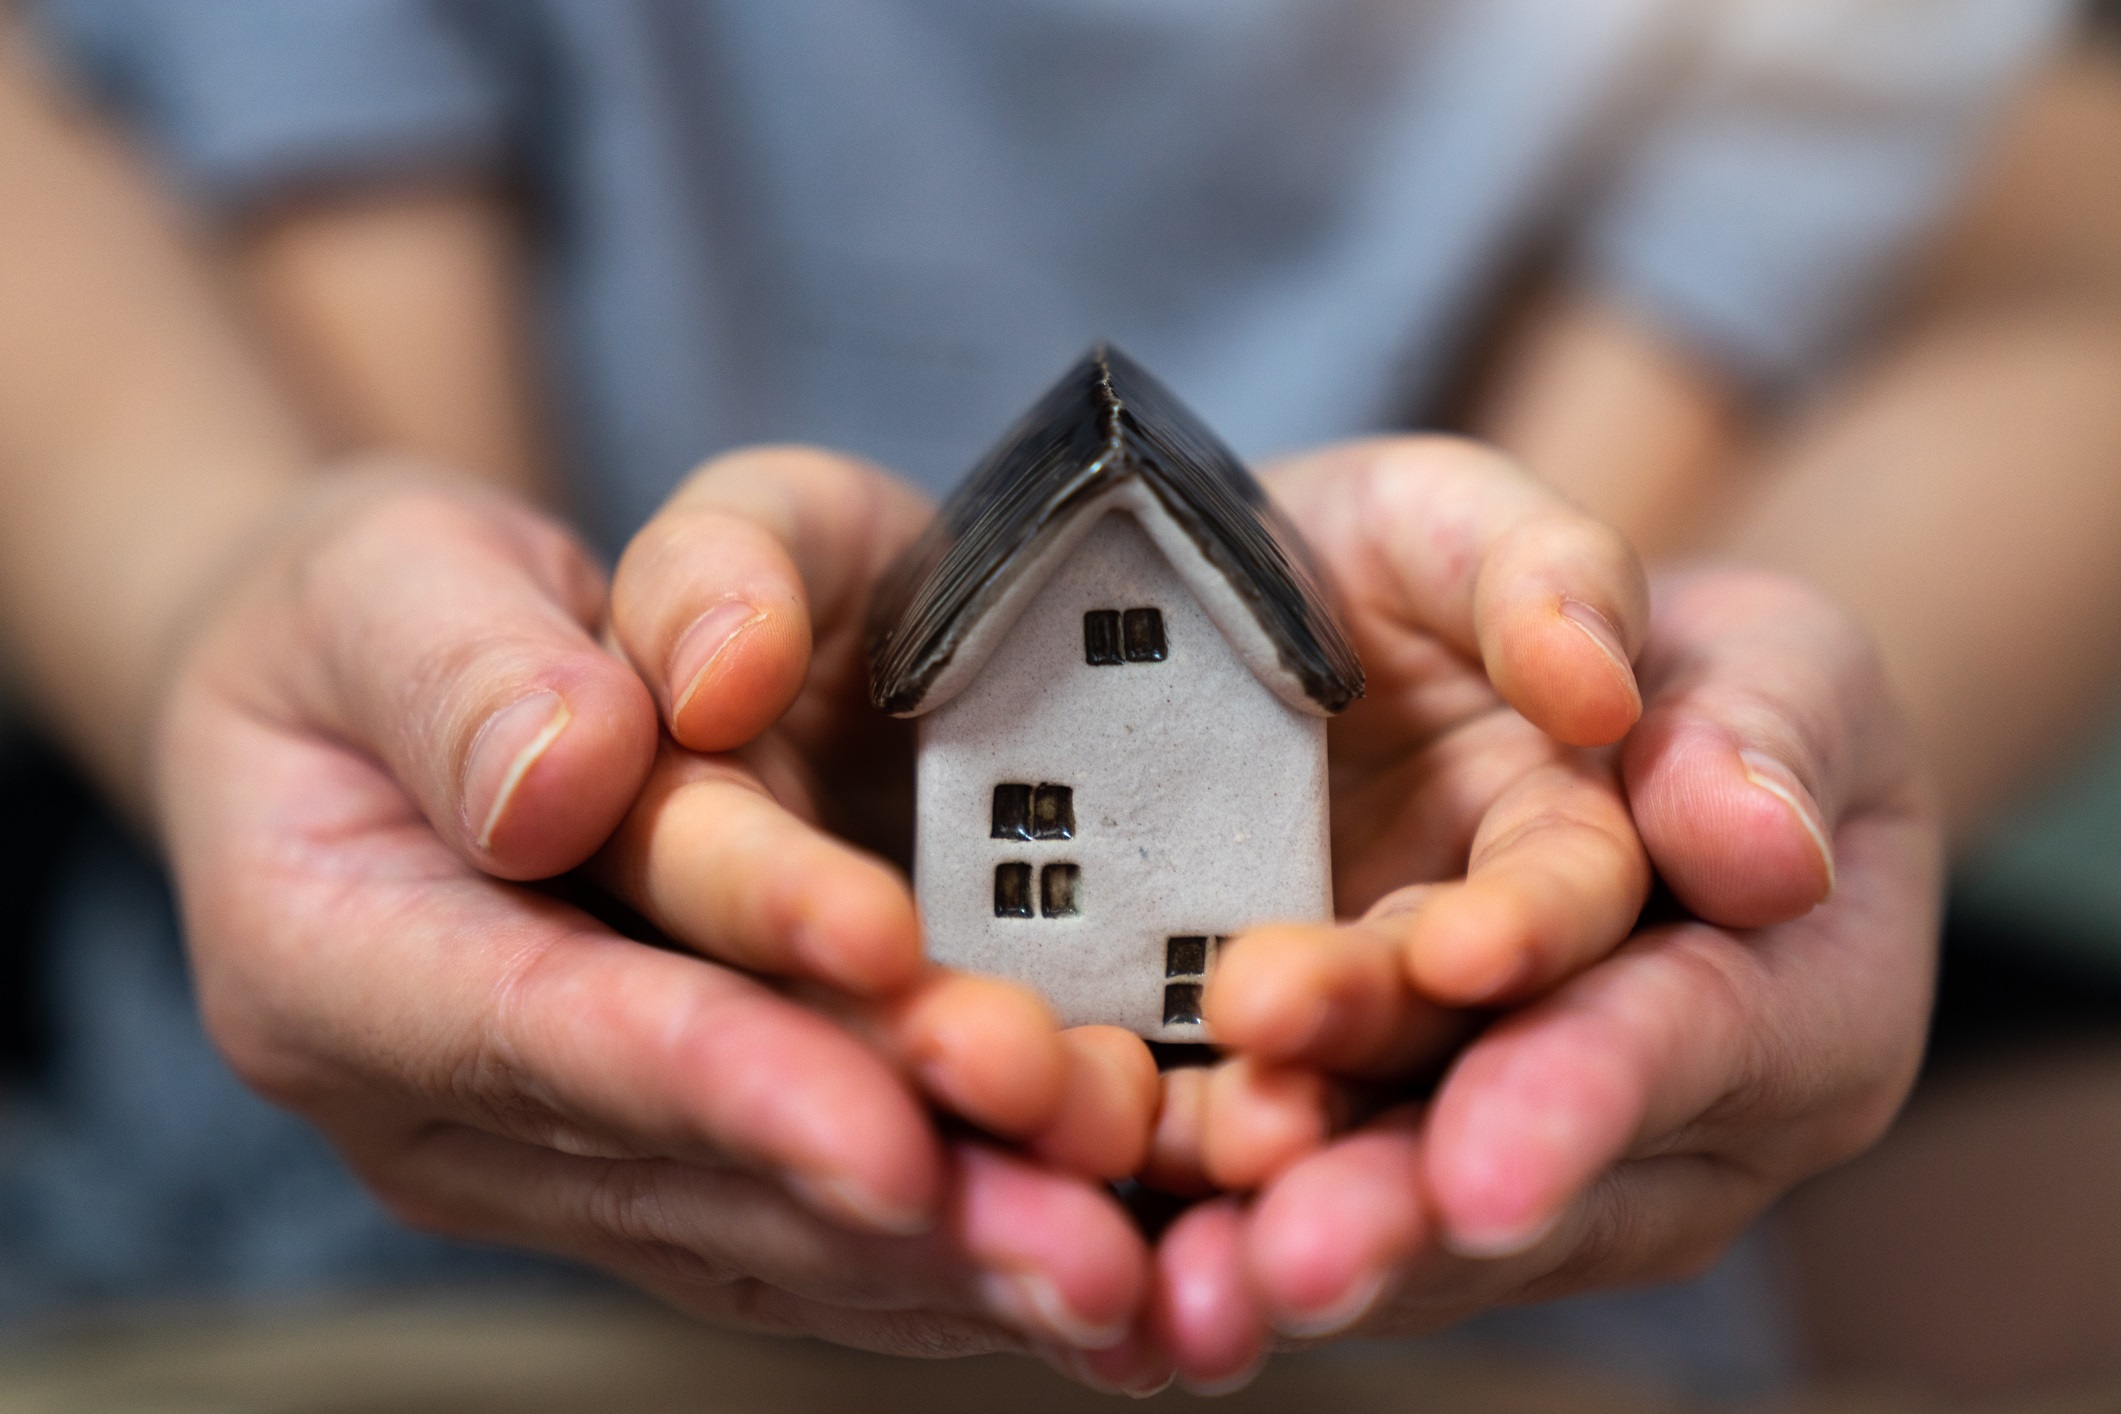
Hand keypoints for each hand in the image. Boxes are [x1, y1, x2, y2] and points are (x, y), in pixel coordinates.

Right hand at [154, 458, 1154, 1364]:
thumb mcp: (391, 576)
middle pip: (683, 1170)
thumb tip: (571, 779)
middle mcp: (432, 1108)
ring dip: (952, 1258)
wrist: (396, 694)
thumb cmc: (387, 618)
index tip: (891, 1121)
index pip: (543, 1028)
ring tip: (1120, 1271)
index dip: (724, 1075)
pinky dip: (950, 1258)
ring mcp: (546, 1160)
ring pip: (765, 1238)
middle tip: (1082, 1247)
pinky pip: (805, 1239)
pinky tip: (1086, 1272)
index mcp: (328, 957)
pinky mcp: (652, 1169)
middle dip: (893, 1202)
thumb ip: (471, 668)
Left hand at [1152, 565, 1936, 1386]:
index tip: (1476, 1127)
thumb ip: (1751, 715)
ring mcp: (1507, 1121)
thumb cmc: (1681, 667)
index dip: (1584, 1082)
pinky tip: (1146, 1251)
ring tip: (1199, 1268)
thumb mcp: (1745, 643)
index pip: (1689, 1037)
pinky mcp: (1384, 1119)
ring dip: (1296, 1228)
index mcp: (1798, 990)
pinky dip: (1225, 1215)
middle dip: (1405, 1204)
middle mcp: (1664, 1107)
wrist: (1562, 694)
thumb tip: (1759, 847)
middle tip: (1297, 1253)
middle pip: (1521, 1151)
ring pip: (1401, 1188)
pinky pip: (1309, 1177)